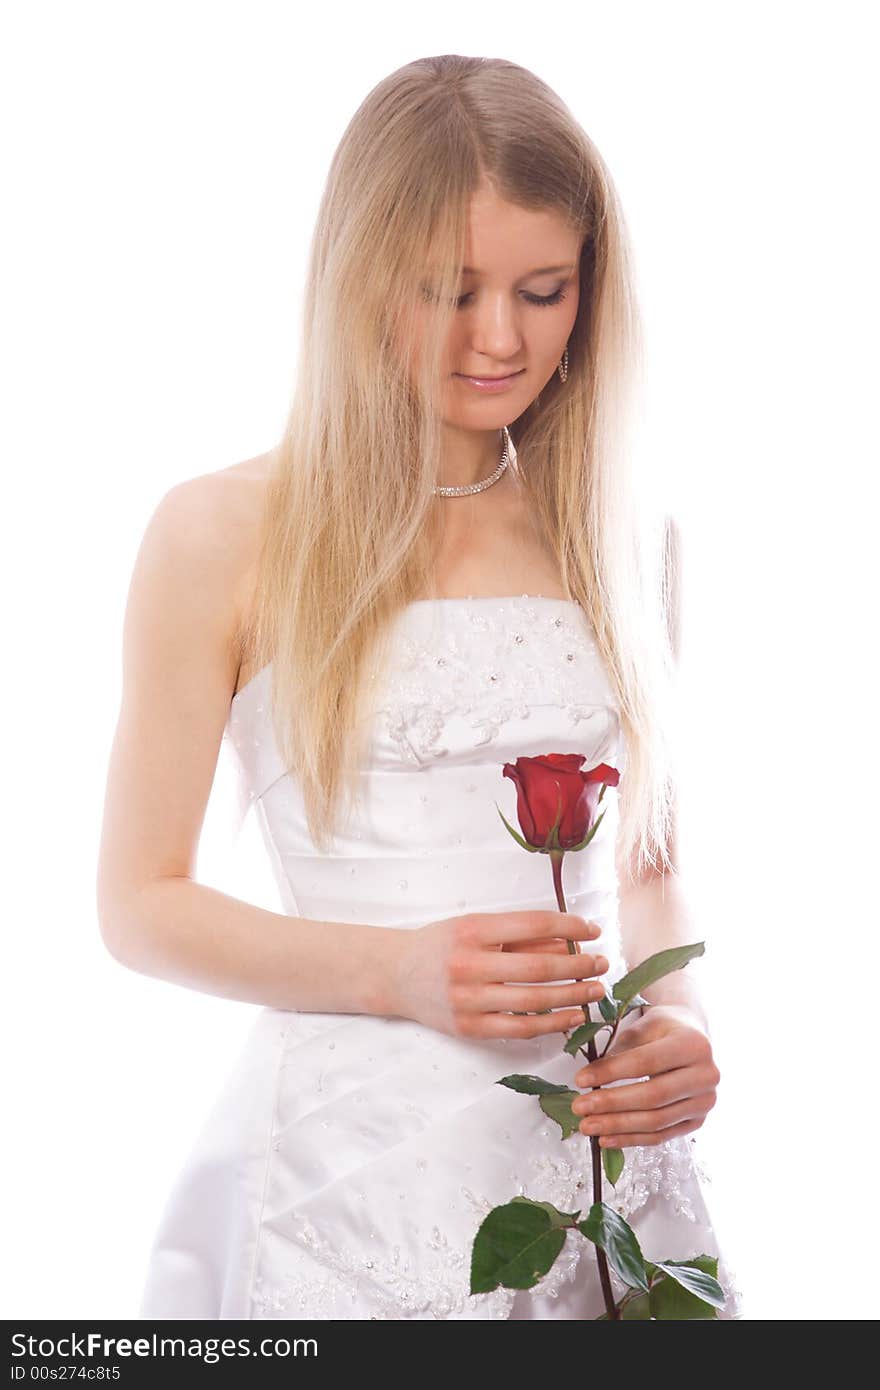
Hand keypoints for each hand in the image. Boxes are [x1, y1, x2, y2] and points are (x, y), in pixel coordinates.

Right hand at [389, 911, 609, 1040]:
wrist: (396, 974)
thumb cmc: (442, 945)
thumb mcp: (475, 926)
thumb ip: (518, 934)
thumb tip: (570, 941)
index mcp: (472, 930)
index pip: (533, 925)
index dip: (569, 927)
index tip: (594, 929)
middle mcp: (469, 965)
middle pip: (539, 967)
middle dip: (579, 965)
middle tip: (602, 963)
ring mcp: (469, 1000)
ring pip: (534, 1000)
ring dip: (573, 996)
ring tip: (595, 989)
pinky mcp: (470, 1028)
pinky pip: (520, 1028)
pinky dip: (551, 1023)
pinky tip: (573, 1016)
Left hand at [570, 1003, 719, 1147]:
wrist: (691, 1037)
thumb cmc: (664, 1028)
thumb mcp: (643, 1025)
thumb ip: (619, 1050)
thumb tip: (588, 1079)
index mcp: (693, 1044)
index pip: (646, 1062)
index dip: (611, 1072)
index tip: (580, 1079)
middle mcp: (706, 1075)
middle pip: (653, 1096)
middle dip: (612, 1104)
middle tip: (579, 1107)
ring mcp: (705, 1102)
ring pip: (656, 1121)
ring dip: (618, 1127)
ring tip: (587, 1126)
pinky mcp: (697, 1121)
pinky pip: (661, 1136)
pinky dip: (631, 1139)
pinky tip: (606, 1139)